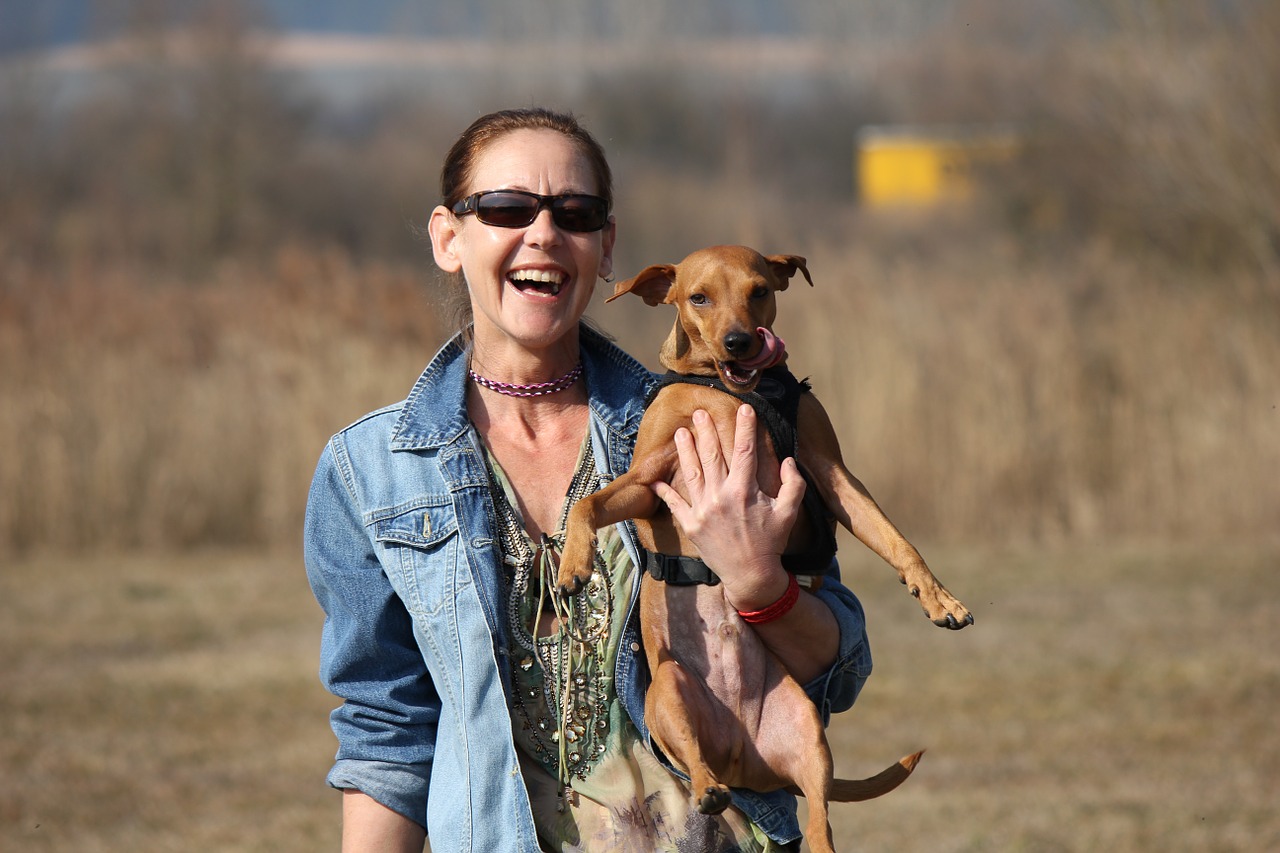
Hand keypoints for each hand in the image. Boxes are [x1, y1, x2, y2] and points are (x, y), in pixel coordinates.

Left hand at [651, 404, 805, 611]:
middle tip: (700, 412)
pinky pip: (674, 504)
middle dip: (706, 431)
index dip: (746, 427)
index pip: (746, 450)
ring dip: (685, 450)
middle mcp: (721, 496)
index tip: (746, 408)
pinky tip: (654, 479)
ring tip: (680, 432)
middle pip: (712, 455)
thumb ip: (793, 485)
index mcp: (745, 491)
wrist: (750, 575)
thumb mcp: (789, 513)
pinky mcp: (691, 525)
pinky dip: (663, 492)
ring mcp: (703, 510)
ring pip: (692, 473)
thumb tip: (788, 461)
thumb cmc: (771, 543)